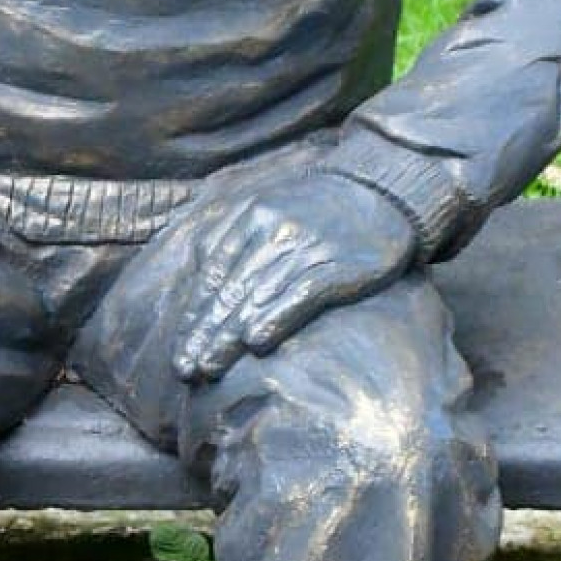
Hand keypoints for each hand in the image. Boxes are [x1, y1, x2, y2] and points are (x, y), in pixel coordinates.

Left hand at [173, 165, 417, 381]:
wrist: (381, 190)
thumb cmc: (318, 208)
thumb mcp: (269, 206)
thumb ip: (233, 235)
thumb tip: (198, 277)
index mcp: (250, 216)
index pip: (212, 273)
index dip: (193, 315)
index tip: (178, 349)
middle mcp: (273, 229)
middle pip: (229, 290)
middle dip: (203, 334)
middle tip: (184, 369)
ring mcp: (305, 247)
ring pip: (257, 297)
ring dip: (228, 336)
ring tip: (208, 367)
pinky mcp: (337, 265)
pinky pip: (300, 295)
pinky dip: (275, 318)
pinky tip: (256, 343)